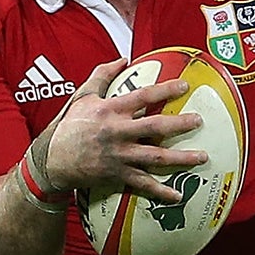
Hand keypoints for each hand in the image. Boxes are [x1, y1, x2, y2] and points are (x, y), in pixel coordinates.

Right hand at [39, 60, 207, 203]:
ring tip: (203, 157)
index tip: (184, 86)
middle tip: (199, 121)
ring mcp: (119, 155)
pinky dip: (161, 191)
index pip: (142, 96)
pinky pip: (143, 184)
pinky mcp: (118, 175)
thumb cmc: (70, 125)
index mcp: (110, 110)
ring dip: (181, 159)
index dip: (164, 90)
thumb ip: (103, 76)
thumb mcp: (83, 96)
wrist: (52, 159)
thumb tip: (122, 59)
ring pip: (156, 157)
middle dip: (180, 124)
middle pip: (155, 126)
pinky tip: (178, 195)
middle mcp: (118, 132)